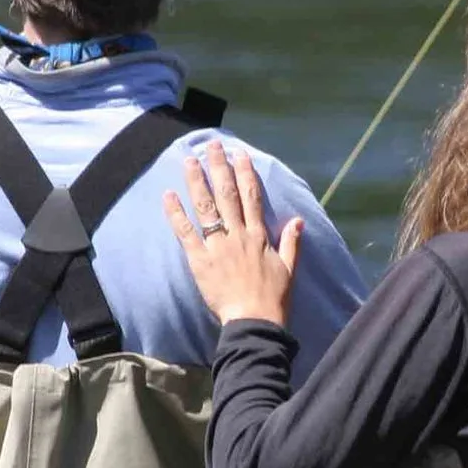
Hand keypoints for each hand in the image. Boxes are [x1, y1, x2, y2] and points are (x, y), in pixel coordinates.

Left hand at [163, 139, 304, 325]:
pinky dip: (176, 213)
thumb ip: (292, 243)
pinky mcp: (200, 260)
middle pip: (227, 194)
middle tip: (212, 146)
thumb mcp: (289, 269)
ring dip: (197, 181)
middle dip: (219, 167)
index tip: (240, 155)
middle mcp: (238, 235)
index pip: (252, 197)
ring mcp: (218, 245)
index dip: (245, 174)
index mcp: (259, 236)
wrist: (254, 321)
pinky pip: (186, 232)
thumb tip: (298, 220)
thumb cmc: (273, 299)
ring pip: (206, 207)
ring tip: (189, 160)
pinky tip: (169, 195)